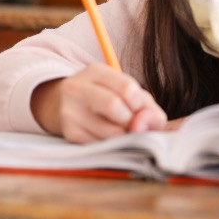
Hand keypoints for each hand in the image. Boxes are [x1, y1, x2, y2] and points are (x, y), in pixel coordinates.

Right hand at [31, 64, 166, 142]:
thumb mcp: (128, 94)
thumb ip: (148, 108)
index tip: (138, 110)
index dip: (140, 104)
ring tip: (123, 133)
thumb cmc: (108, 99)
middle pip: (113, 106)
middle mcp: (77, 87)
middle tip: (132, 124)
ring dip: (124, 137)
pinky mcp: (69, 133)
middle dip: (131, 121)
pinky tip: (110, 139)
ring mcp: (69, 111)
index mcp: (95, 71)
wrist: (69, 107)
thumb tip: (145, 126)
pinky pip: (100, 145)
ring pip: (109, 131)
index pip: (126, 87)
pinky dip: (113, 146)